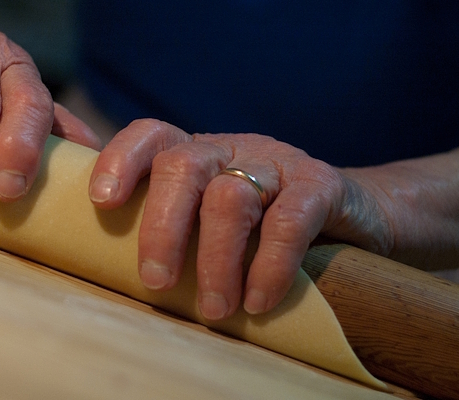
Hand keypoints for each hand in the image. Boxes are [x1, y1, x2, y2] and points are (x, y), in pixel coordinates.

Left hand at [88, 119, 392, 319]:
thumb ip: (175, 229)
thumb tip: (114, 272)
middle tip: (156, 282)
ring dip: (216, 260)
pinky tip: (258, 300)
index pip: (152, 136)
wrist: (356, 216)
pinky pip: (289, 219)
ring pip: (231, 197)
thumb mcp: (214, 219)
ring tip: (213, 309)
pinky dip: (269, 264)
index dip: (121, 160)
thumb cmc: (264, 230)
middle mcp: (232, 150)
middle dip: (162, 228)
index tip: (102, 202)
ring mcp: (276, 161)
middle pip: (183, 166)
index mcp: (198, 154)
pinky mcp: (321, 182)